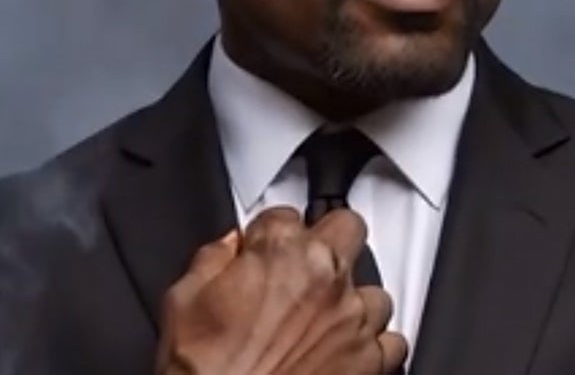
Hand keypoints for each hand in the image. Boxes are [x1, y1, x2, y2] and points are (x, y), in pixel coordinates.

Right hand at [154, 206, 407, 374]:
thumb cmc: (206, 371)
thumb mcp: (183, 300)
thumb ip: (211, 258)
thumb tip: (227, 247)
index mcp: (281, 252)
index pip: (286, 215)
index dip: (269, 235)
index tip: (261, 253)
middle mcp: (326, 277)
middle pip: (347, 227)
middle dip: (327, 240)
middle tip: (305, 267)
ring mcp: (353, 319)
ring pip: (374, 289)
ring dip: (352, 299)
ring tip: (325, 320)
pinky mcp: (370, 361)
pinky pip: (392, 341)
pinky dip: (374, 344)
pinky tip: (349, 351)